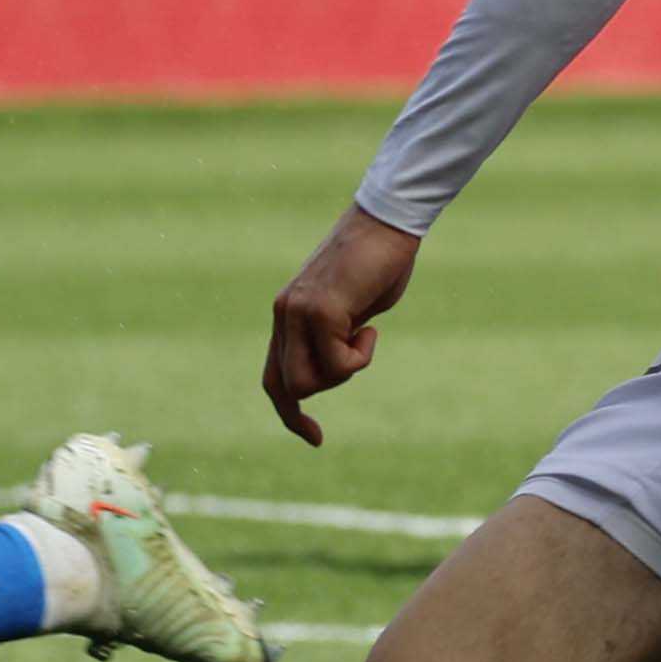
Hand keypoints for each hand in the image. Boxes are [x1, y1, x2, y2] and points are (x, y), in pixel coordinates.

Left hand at [265, 204, 420, 446]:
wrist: (387, 223)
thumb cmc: (379, 263)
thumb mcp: (352, 310)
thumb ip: (337, 338)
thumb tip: (336, 366)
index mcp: (287, 315)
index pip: (274, 378)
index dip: (290, 414)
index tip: (315, 438)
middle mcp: (284, 315)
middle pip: (289, 388)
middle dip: (329, 383)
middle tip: (360, 347)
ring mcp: (297, 312)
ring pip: (310, 382)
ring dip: (345, 370)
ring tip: (365, 333)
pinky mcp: (319, 310)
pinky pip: (337, 363)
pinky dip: (361, 356)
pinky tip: (370, 327)